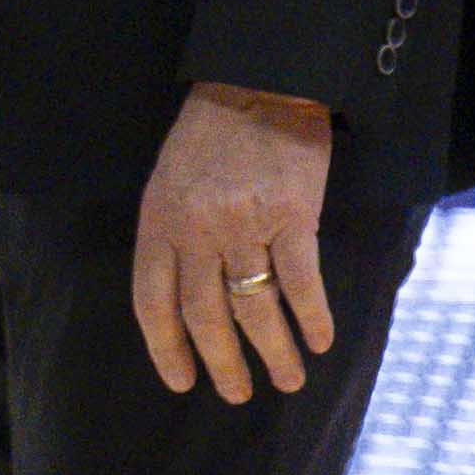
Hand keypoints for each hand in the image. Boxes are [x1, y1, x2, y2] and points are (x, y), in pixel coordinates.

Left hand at [132, 82, 333, 401]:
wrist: (260, 81)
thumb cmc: (211, 134)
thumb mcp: (168, 180)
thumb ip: (171, 235)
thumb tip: (184, 301)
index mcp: (159, 221)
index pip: (153, 302)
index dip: (166, 348)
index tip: (182, 381)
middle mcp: (197, 229)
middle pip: (205, 315)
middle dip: (222, 363)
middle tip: (237, 394)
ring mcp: (245, 223)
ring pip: (254, 306)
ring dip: (273, 351)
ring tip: (288, 380)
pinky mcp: (293, 215)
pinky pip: (302, 280)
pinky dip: (312, 316)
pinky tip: (320, 341)